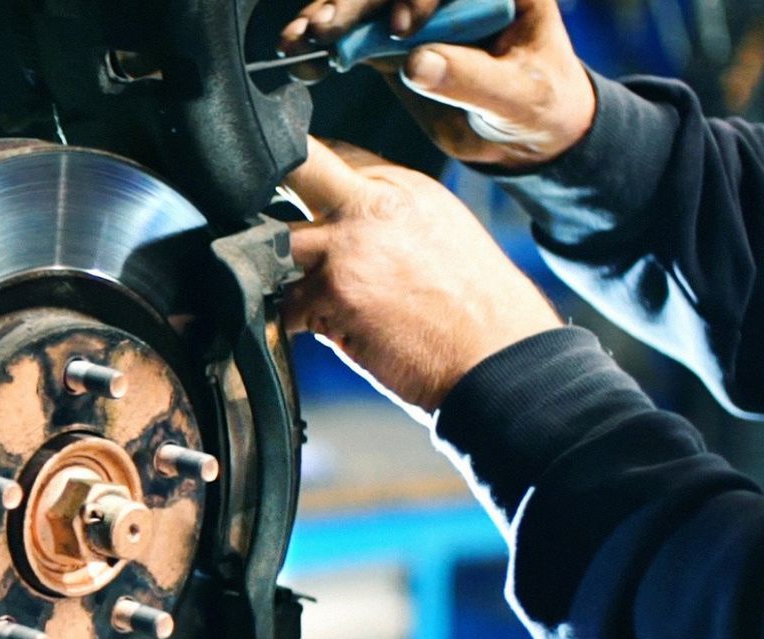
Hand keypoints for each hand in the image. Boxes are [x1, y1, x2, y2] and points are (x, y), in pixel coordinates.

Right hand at [277, 0, 596, 168]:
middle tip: (324, 28)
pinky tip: (298, 55)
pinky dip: (323, 46)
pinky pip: (352, 36)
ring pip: (365, 6)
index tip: (401, 29)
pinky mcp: (394, 41)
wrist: (524, 134)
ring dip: (326, 19)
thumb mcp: (519, 97)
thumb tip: (417, 64)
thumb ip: (472, 80)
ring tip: (297, 41)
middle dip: (354, 3)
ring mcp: (420, 13)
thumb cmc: (540, 107)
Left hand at [281, 138, 562, 414]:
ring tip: (314, 299)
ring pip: (276, 244)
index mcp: (403, 186)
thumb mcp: (439, 232)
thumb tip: (338, 218)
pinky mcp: (332, 292)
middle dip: (269, 192)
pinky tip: (331, 334)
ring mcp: (348, 246)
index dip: (302, 175)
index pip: (333, 155)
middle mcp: (373, 205)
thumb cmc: (475, 309)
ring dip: (280, 272)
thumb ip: (385, 215)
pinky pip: (284, 304)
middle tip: (264, 223)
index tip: (289, 197)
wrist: (499, 358)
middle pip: (296, 170)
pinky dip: (295, 324)